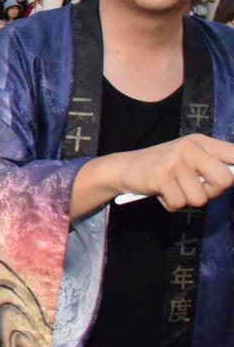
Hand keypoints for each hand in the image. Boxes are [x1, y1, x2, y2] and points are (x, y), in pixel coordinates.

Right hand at [114, 134, 233, 210]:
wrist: (124, 167)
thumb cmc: (163, 167)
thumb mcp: (189, 158)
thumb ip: (212, 165)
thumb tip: (232, 180)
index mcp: (201, 141)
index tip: (229, 180)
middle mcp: (190, 147)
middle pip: (226, 180)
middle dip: (214, 192)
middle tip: (197, 189)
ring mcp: (174, 161)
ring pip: (201, 198)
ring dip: (187, 200)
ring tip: (173, 188)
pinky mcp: (160, 177)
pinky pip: (179, 204)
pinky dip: (170, 204)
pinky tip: (161, 192)